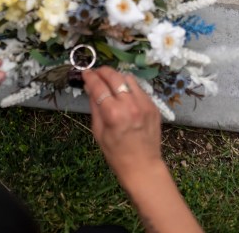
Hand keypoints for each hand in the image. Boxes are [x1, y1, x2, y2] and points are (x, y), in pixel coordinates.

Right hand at [82, 67, 163, 184]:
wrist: (143, 166)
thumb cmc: (116, 154)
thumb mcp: (98, 132)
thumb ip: (95, 107)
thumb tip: (90, 87)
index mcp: (114, 113)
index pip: (99, 86)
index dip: (90, 77)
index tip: (85, 72)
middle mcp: (130, 105)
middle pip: (115, 77)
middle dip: (103, 71)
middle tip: (96, 73)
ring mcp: (145, 104)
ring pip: (129, 79)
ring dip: (117, 78)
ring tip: (110, 83)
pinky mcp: (153, 106)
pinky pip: (139, 89)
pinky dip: (129, 88)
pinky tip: (124, 95)